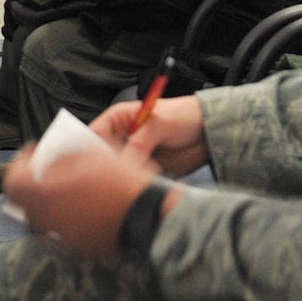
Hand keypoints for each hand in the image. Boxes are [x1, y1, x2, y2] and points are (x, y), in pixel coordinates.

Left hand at [1, 139, 157, 263]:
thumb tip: (46, 159)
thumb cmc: (122, 181)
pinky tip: (83, 209)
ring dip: (48, 203)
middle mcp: (48, 218)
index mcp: (45, 192)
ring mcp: (62, 237)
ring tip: (67, 192)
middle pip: (24, 203)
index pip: (11, 182)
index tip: (31, 156)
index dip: (18, 165)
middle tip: (46, 175)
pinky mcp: (79, 249)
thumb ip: (60, 157)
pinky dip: (66, 220)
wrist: (149, 214)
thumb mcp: (89, 155)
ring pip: (42, 219)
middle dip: (32, 185)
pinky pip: (62, 233)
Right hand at [91, 94, 209, 176]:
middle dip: (108, 167)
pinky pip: (134, 181)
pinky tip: (144, 184)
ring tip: (135, 179)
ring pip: (118, 171)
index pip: (95, 135)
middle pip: (104, 157)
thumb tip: (122, 162)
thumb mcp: (159, 124)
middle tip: (116, 175)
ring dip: (123, 177)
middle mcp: (123, 138)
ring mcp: (134, 155)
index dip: (92, 150)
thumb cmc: (184, 115)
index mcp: (119, 119)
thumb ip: (139, 143)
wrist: (209, 131)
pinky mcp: (145, 170)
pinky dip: (136, 185)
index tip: (96, 164)